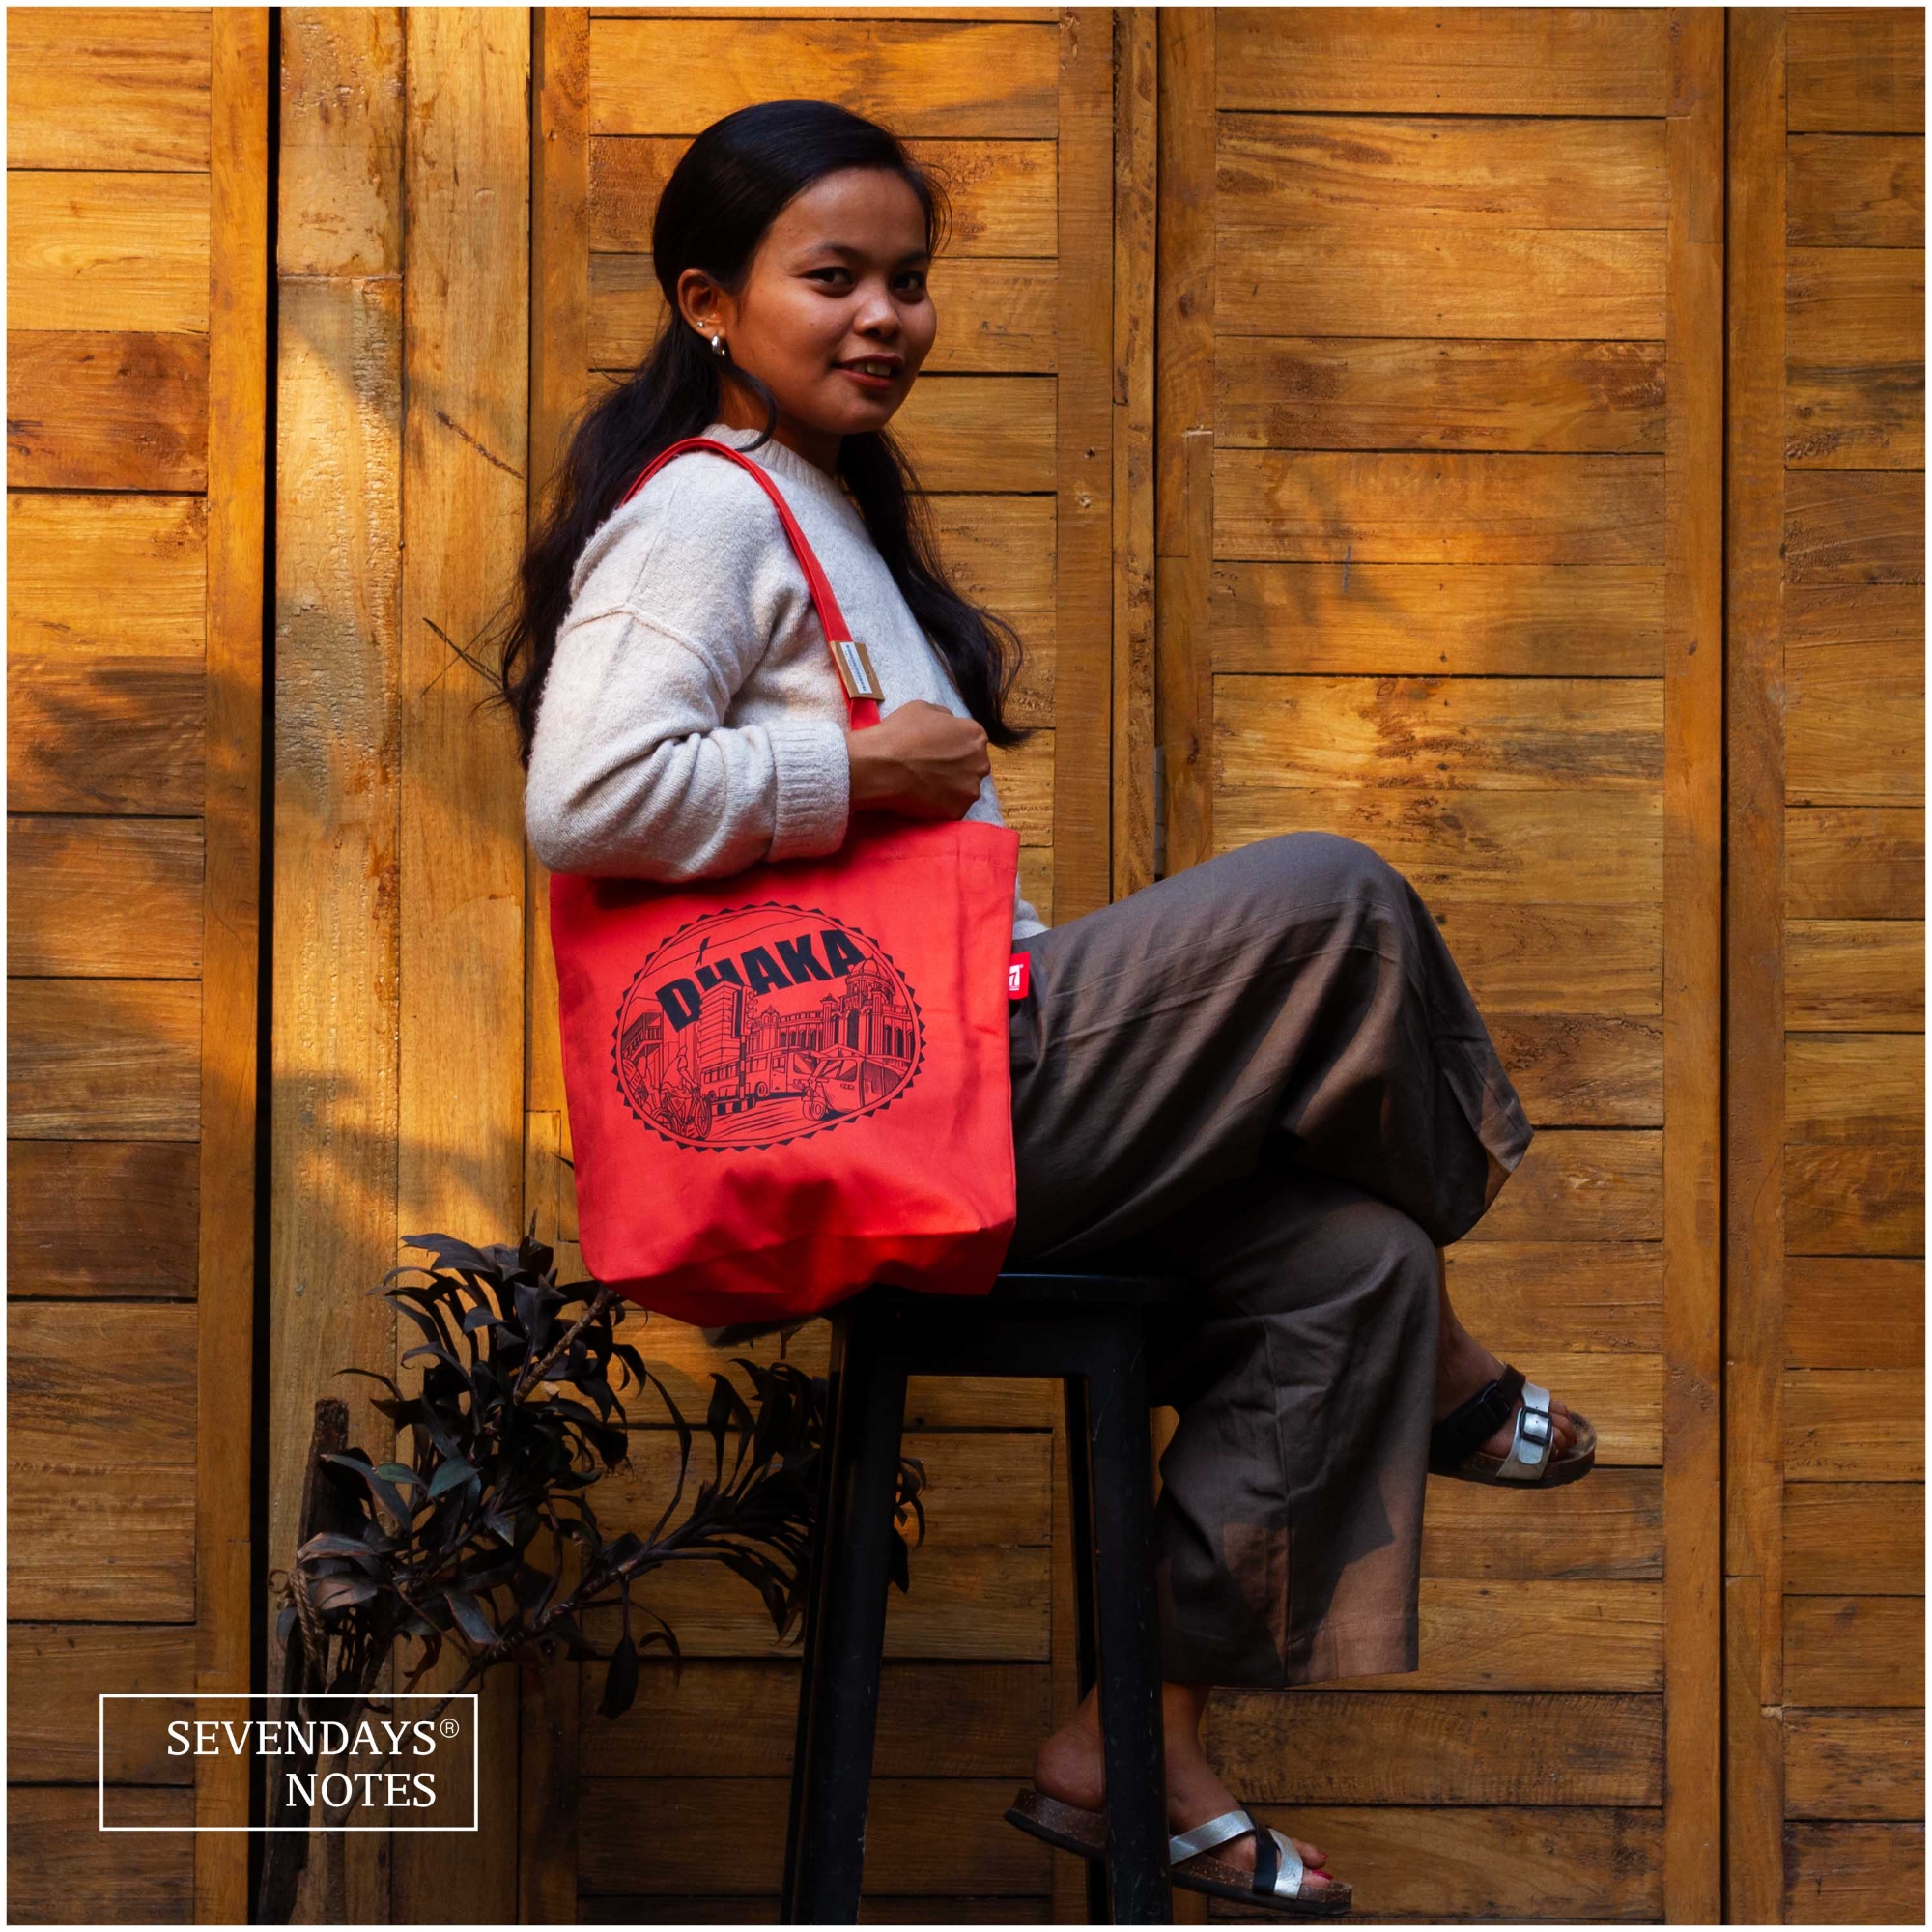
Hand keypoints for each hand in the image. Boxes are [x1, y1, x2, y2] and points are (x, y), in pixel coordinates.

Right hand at [844, 699, 989, 820]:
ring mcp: (970, 789)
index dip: (955, 744)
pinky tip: (924, 797)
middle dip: (958, 766)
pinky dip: (941, 804)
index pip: (972, 740)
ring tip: (927, 784)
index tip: (939, 749)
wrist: (881, 767)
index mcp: (975, 736)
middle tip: (933, 768)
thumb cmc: (900, 733)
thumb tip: (949, 724)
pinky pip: (953, 808)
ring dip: (952, 787)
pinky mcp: (958, 811)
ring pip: (965, 788)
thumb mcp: (923, 708)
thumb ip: (944, 717)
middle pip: (973, 765)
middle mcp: (980, 763)